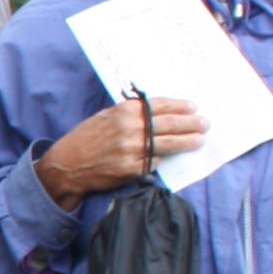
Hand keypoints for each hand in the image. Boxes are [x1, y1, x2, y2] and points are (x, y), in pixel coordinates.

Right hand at [35, 93, 206, 209]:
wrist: (68, 164)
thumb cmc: (86, 138)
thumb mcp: (107, 116)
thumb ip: (131, 114)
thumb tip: (158, 113)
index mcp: (126, 111)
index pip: (161, 105)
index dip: (180, 106)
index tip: (192, 107)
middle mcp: (131, 128)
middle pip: (170, 124)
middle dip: (191, 123)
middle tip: (204, 123)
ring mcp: (133, 149)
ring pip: (169, 143)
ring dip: (188, 141)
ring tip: (200, 140)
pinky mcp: (133, 168)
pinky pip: (155, 162)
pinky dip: (162, 158)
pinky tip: (171, 156)